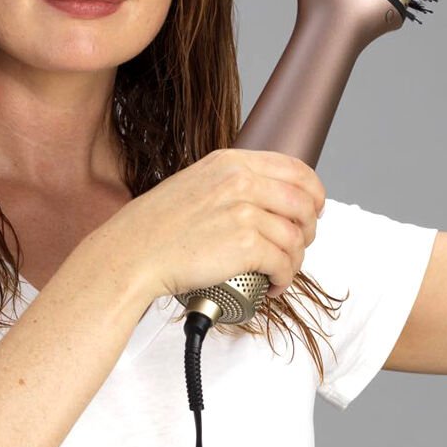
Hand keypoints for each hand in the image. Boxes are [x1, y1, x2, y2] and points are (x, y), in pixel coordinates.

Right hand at [95, 148, 325, 300]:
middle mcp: (241, 181)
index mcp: (231, 162)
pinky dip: (284, 278)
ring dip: (296, 260)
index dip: (313, 191)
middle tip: (299, 244)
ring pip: (296, 236)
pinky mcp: (244, 245)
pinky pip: (284, 263)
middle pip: (303, 202)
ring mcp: (243, 211)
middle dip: (308, 228)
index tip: (313, 208)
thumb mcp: (197, 182)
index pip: (295, 168)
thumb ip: (233, 182)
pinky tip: (273, 285)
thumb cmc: (158, 225)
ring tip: (280, 271)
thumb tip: (269, 196)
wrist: (133, 252)